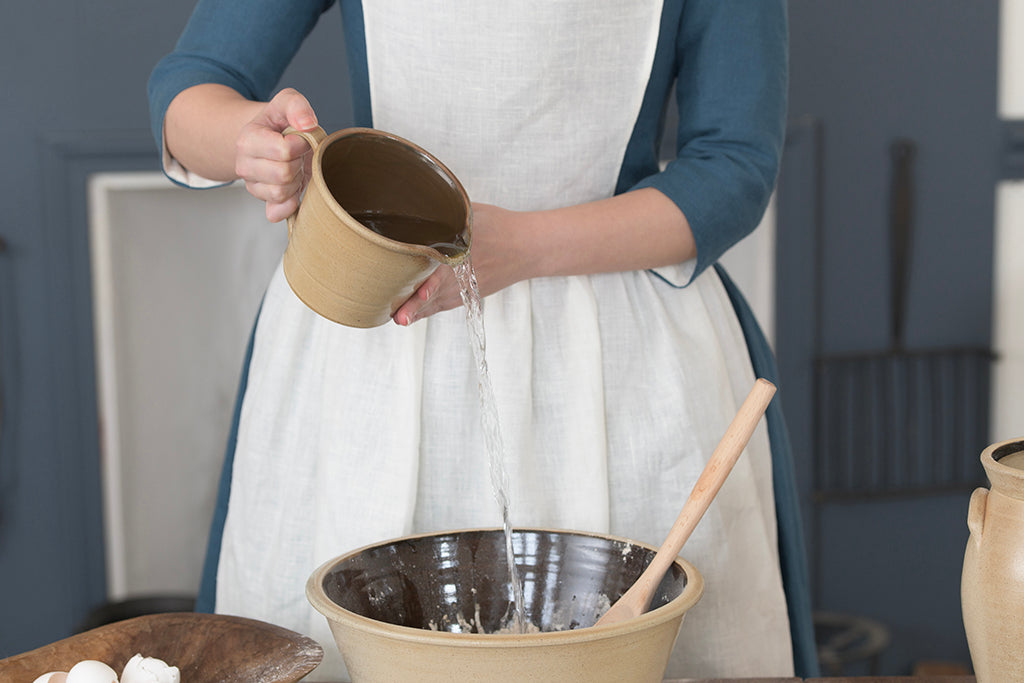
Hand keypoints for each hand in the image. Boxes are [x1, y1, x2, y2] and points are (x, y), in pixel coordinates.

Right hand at [233, 88, 318, 222]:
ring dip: (296, 180)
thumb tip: (307, 124)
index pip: (282, 151)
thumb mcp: (286, 102)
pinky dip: (290, 204)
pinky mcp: (264, 203)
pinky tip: (294, 189)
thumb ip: (296, 105)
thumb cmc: (280, 123)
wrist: (270, 138)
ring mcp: (252, 186)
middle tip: (297, 154)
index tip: (300, 137)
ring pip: (282, 193)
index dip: (300, 144)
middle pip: (283, 174)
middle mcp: (244, 165)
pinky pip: (277, 213)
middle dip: (297, 163)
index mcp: (248, 139)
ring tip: (294, 166)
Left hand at [392, 203, 534, 325]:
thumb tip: (414, 205)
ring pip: (437, 302)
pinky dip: (426, 310)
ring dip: (418, 311)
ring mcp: (465, 287)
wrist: (526, 247)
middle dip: (417, 302)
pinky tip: (410, 316)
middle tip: (399, 316)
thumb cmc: (498, 226)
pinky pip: (443, 305)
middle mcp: (462, 272)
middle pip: (436, 290)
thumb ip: (444, 213)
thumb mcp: (471, 213)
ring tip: (400, 319)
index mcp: (463, 252)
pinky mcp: (467, 294)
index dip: (431, 281)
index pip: (443, 268)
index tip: (421, 291)